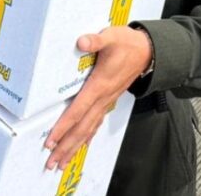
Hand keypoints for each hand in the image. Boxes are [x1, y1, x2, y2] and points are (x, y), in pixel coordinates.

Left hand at [43, 26, 151, 170]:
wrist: (149, 51)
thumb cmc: (128, 44)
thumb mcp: (112, 36)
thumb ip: (96, 40)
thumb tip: (82, 42)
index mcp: (100, 85)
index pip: (78, 110)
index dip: (64, 127)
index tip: (51, 141)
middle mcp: (103, 98)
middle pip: (82, 128)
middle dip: (66, 146)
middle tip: (52, 162)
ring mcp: (107, 101)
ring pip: (89, 129)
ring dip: (74, 147)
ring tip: (62, 161)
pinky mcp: (109, 100)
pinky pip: (96, 123)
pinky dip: (87, 137)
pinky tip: (82, 145)